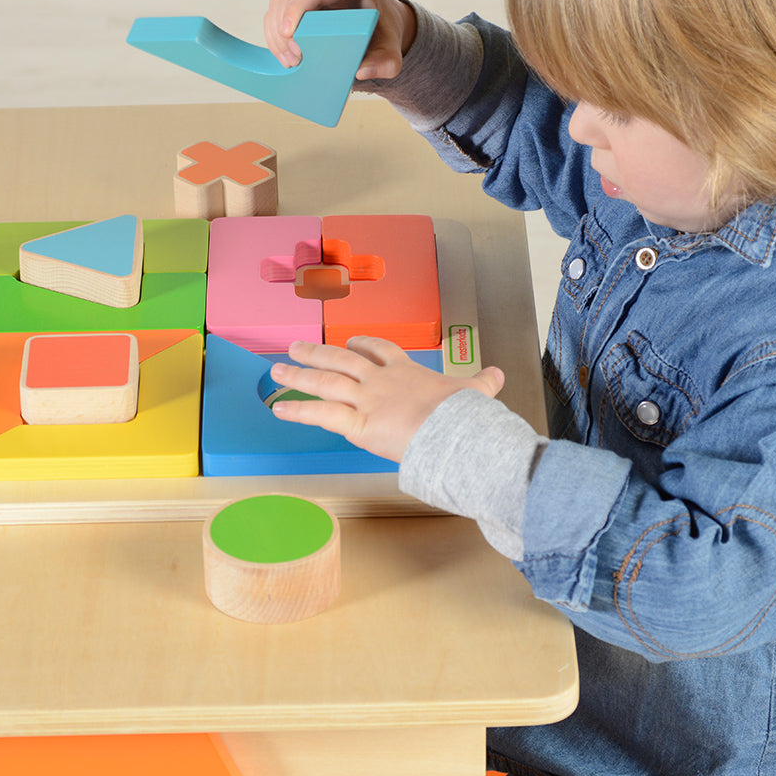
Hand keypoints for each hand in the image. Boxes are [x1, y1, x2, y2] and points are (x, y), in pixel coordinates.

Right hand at [264, 0, 417, 79]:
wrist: (379, 23)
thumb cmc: (383, 33)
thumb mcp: (391, 50)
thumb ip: (386, 64)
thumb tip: (361, 72)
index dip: (296, 9)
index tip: (289, 35)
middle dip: (283, 26)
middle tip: (293, 61)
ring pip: (279, 0)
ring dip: (276, 32)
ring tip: (289, 62)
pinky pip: (277, 9)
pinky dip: (275, 32)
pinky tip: (284, 54)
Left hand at [270, 337, 504, 462]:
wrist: (456, 433)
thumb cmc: (464, 416)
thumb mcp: (475, 393)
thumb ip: (482, 383)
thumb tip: (498, 375)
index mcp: (406, 371)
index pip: (379, 350)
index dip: (361, 345)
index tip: (350, 342)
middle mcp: (380, 380)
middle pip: (341, 359)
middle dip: (316, 352)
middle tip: (296, 347)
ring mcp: (366, 400)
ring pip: (325, 381)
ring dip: (298, 375)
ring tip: (277, 370)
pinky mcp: (357, 423)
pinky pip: (321, 414)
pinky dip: (297, 410)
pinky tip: (279, 408)